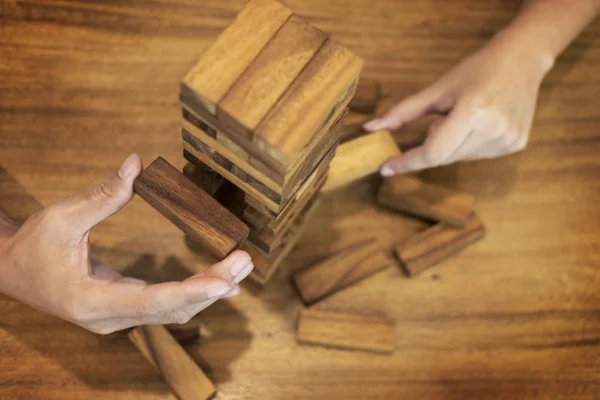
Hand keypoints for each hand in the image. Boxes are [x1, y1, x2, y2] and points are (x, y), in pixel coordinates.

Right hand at [0, 154, 253, 333]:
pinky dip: (191, 294)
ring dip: (207, 291)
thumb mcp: (62, 218)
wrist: (10, 272)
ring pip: (171, 311)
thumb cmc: (33, 247)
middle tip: (245, 262)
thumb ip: (103, 195)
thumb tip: (136, 164)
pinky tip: (216, 282)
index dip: (191, 291)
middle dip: (211, 287)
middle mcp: (108, 318)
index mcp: (91, 301)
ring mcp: (116, 318)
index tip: (224, 282)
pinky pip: (164, 307)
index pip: (152, 301)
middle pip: (171, 309)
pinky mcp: (121, 310)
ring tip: (241, 269)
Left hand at [365, 34, 550, 174]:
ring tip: (466, 115)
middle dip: (432, 143)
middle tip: (443, 118)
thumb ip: (403, 112)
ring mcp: (508, 140)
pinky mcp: (516, 145)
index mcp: (474, 111)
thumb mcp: (438, 88)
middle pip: (444, 156)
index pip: (433, 152)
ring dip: (451, 144)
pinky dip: (467, 144)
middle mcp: (494, 130)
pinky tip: (480, 122)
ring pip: (459, 158)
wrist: (522, 60)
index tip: (385, 168)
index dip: (407, 162)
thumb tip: (370, 129)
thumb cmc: (476, 70)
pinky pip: (477, 155)